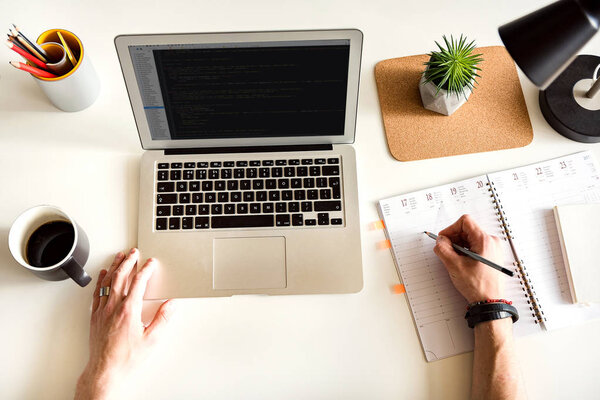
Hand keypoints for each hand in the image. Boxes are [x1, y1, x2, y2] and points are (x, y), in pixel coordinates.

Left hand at [75, 249, 175, 399]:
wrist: (105, 371)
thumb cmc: (126, 358)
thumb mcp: (151, 339)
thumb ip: (163, 319)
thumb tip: (171, 304)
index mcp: (129, 310)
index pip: (139, 283)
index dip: (146, 270)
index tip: (151, 263)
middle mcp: (113, 307)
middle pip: (121, 277)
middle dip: (128, 262)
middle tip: (134, 252)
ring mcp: (102, 311)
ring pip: (107, 282)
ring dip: (114, 267)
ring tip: (119, 257)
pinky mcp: (94, 317)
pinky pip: (97, 293)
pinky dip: (101, 281)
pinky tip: (103, 275)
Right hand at [433, 214, 504, 303]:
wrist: (490, 301)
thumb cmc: (479, 286)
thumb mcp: (455, 266)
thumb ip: (443, 249)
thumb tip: (439, 241)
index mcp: (485, 241)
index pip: (465, 222)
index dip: (450, 229)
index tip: (444, 239)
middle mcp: (491, 242)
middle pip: (467, 229)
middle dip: (454, 238)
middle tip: (446, 250)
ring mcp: (492, 248)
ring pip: (470, 238)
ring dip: (459, 245)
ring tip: (454, 258)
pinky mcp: (491, 255)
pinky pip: (475, 246)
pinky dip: (465, 251)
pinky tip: (461, 261)